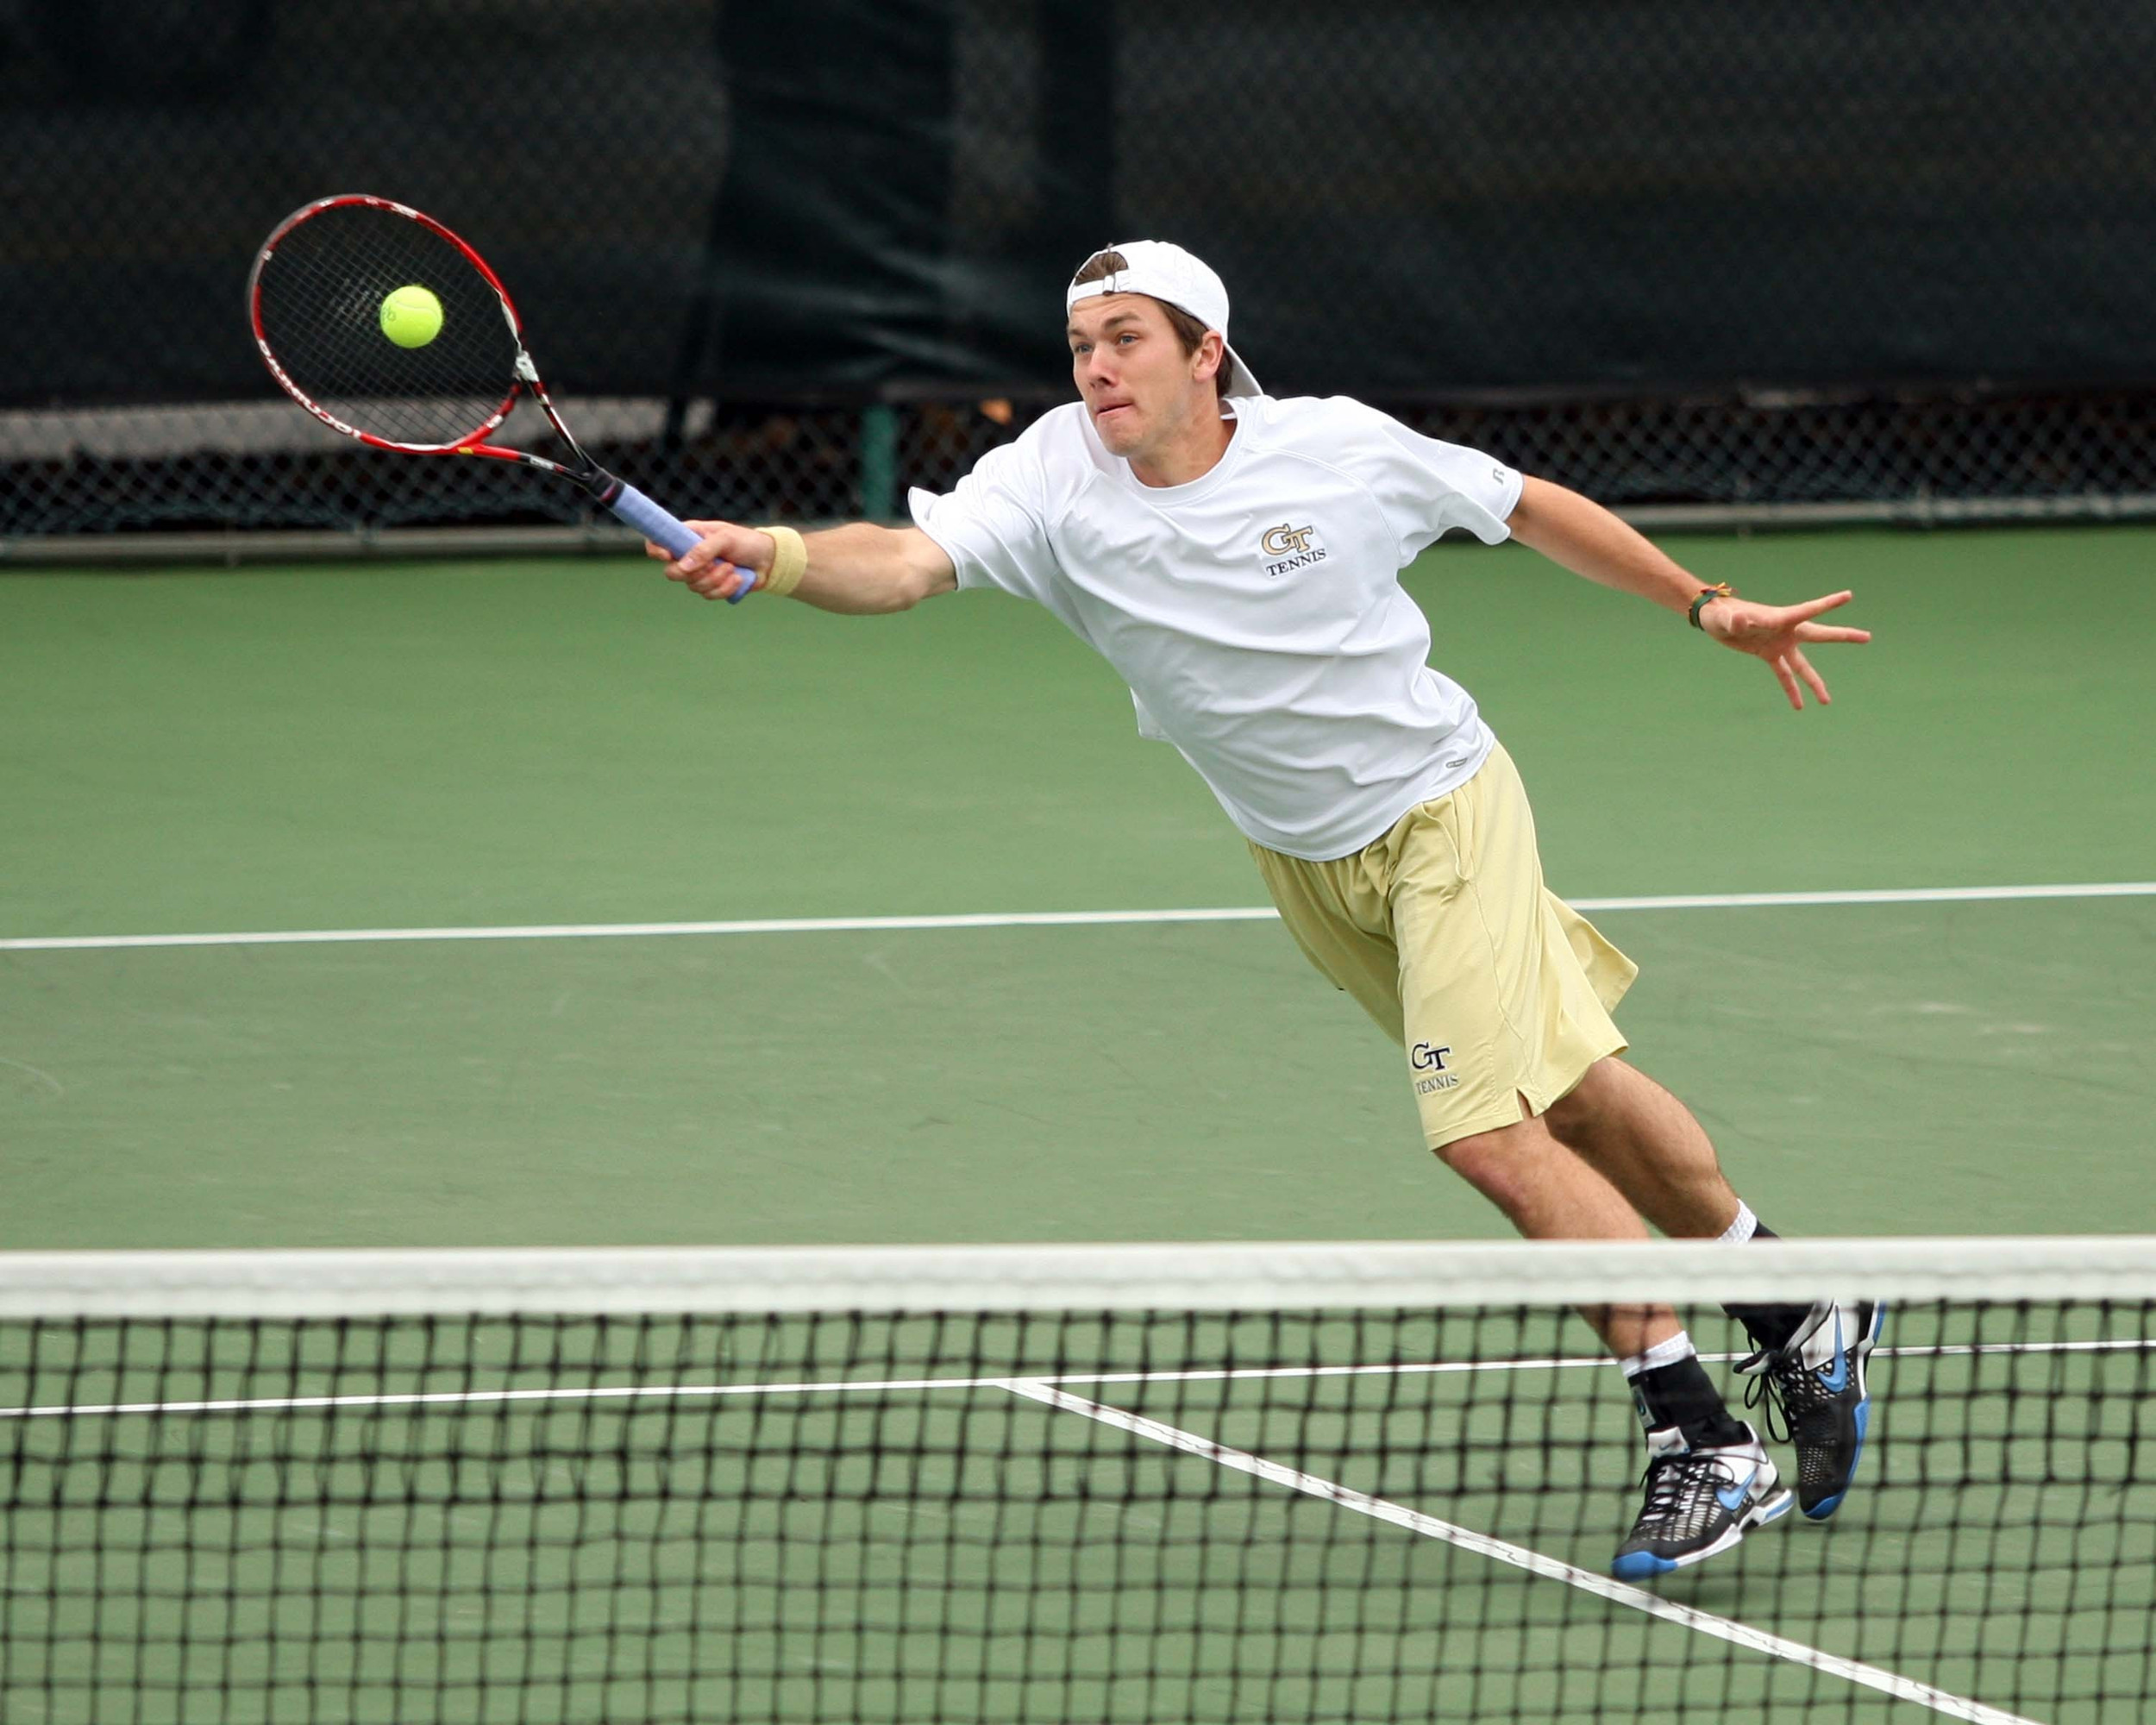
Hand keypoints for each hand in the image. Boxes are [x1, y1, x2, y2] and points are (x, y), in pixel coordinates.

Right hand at [646, 520, 772, 600]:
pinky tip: (737, 578)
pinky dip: (725, 588)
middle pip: (672, 573)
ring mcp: (699, 573)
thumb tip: (683, 566)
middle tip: (713, 564)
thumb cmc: (746, 542)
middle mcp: (689, 555)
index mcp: (688, 536)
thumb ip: (703, 550)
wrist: (768, 560)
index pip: (658, 542)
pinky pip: (709, 595)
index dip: (656, 550)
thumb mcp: (726, 538)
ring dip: (716, 579)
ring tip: (732, 567)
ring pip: (693, 586)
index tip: (668, 556)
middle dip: (695, 573)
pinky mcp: (712, 587)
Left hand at [1699, 589, 1870, 709]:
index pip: (1809, 610)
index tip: (1849, 595)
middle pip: (1820, 635)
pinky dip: (1790, 690)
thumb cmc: (1721, 614)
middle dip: (1843, 636)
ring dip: (1814, 683)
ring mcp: (1780, 644)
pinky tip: (1799, 707)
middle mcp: (1786, 631)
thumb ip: (1736, 620)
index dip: (1828, 604)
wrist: (1714, 620)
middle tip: (1868, 637)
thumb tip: (1741, 619)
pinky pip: (1784, 674)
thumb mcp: (1727, 618)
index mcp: (1781, 618)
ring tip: (1827, 702)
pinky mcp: (1769, 654)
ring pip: (1803, 665)